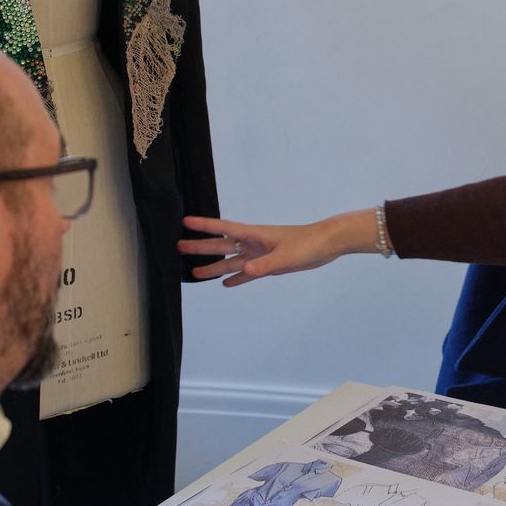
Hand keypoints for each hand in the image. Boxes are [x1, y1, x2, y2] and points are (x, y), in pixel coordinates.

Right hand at [179, 211, 372, 286]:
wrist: (327, 244)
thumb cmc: (307, 244)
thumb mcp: (285, 256)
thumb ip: (264, 265)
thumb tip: (242, 272)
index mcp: (254, 235)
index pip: (223, 229)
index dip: (204, 226)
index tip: (184, 221)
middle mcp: (253, 244)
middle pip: (221, 245)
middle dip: (201, 247)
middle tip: (178, 247)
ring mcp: (260, 254)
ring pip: (232, 261)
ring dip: (214, 267)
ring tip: (195, 273)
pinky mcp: (270, 265)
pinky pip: (248, 273)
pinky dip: (237, 278)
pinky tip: (225, 284)